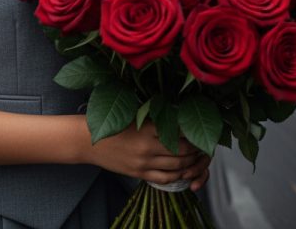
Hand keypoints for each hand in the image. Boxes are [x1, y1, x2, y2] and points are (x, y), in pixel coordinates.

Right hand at [87, 120, 209, 190]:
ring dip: (190, 162)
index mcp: (149, 128)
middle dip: (196, 149)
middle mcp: (148, 146)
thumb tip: (183, 117)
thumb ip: (159, 118)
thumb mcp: (139, 117)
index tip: (201, 129)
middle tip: (204, 144)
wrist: (90, 141)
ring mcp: (143, 162)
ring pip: (175, 166)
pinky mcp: (138, 173)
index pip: (180, 132)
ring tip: (196, 157)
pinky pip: (163, 178)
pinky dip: (177, 176)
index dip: (194, 133)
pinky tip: (182, 171)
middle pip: (182, 150)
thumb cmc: (116, 124)